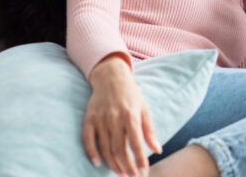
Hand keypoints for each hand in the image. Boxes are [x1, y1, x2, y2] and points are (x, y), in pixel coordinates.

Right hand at [84, 55, 160, 176]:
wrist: (111, 78)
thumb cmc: (131, 95)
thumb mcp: (144, 109)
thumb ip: (150, 130)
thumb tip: (158, 150)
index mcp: (131, 115)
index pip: (136, 142)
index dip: (140, 159)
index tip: (144, 171)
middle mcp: (115, 118)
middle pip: (120, 148)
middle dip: (127, 166)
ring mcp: (100, 119)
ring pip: (105, 147)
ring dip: (113, 163)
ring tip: (121, 173)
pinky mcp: (88, 119)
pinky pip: (88, 139)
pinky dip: (92, 153)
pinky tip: (98, 163)